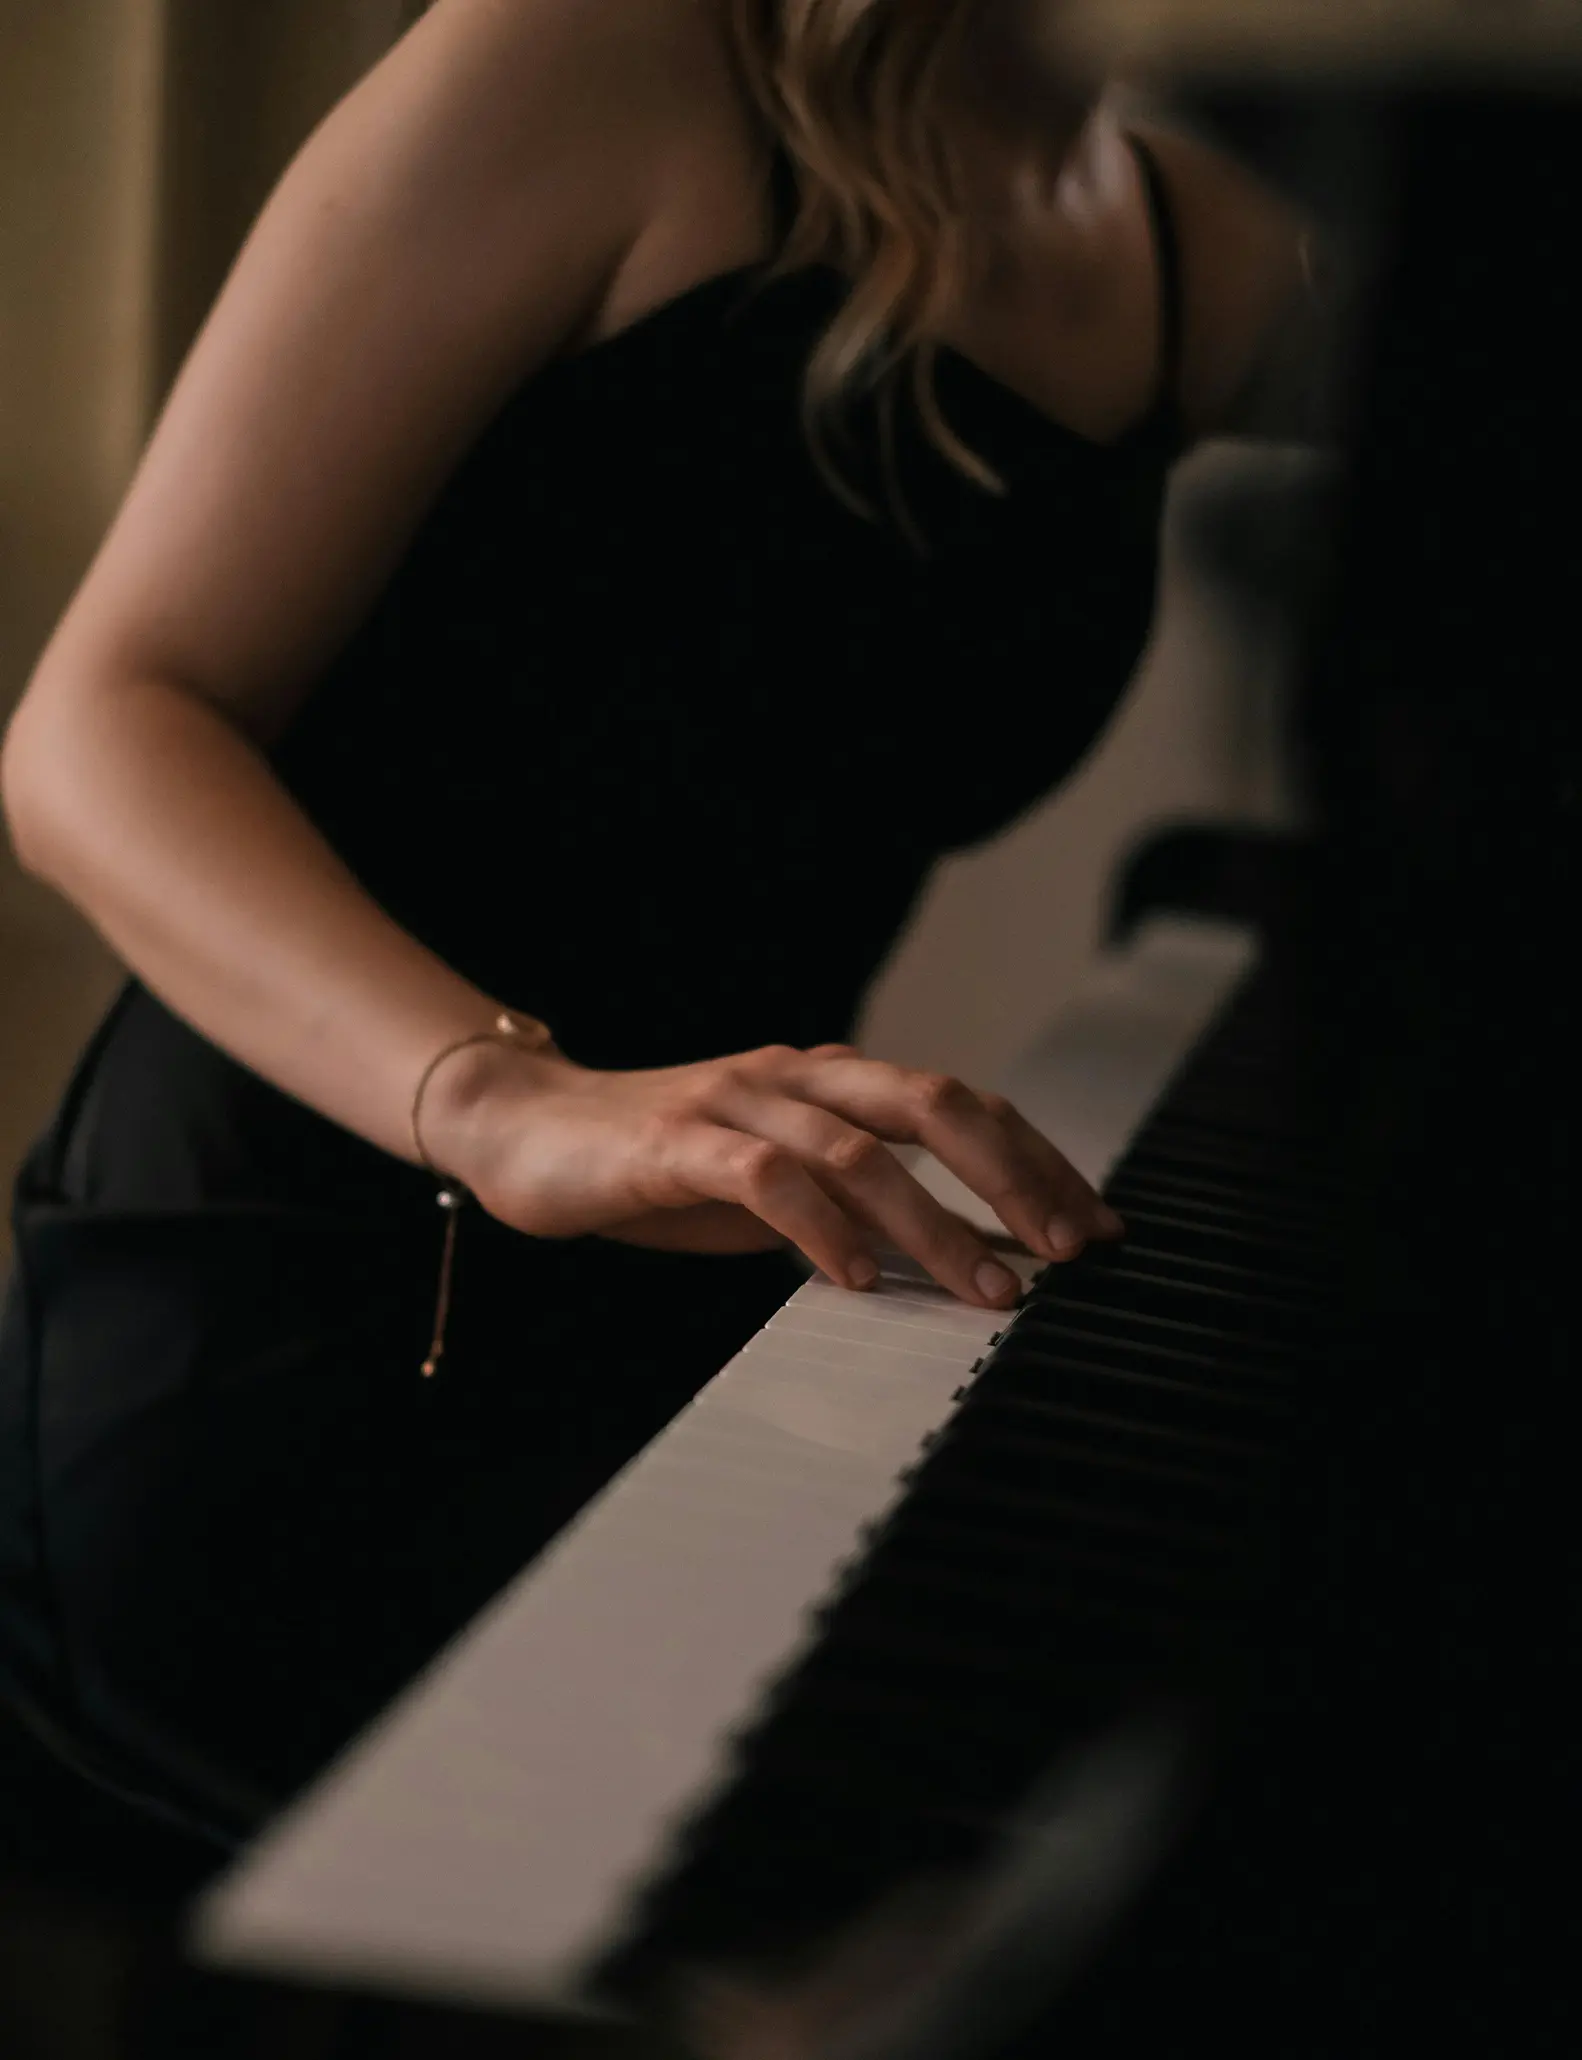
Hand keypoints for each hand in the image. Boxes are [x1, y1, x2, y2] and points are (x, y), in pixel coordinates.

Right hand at [429, 1041, 1122, 1310]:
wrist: (523, 1129)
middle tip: (1071, 1251)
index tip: (1098, 1228)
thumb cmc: (659, 1168)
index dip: (1038, 1162)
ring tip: (988, 1290)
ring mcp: (735, 1102)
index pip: (962, 1107)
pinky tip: (855, 1279)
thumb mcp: (778, 1191)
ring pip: (858, 1147)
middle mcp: (796, 1077)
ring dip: (935, 1222)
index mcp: (831, 1083)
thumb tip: (961, 1257)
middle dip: (1016, 1176)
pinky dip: (819, 1225)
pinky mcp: (673, 1142)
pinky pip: (765, 1176)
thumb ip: (858, 1207)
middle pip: (934, 1103)